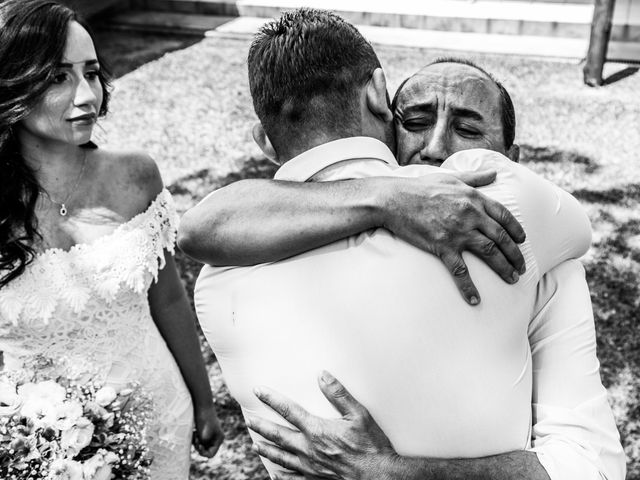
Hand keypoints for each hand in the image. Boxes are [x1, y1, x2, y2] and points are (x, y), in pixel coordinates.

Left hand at [193, 404, 224, 456]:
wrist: (202, 405)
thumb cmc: (204, 419)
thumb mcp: (203, 435)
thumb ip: (203, 444)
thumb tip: (201, 450)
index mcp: (219, 439)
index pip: (211, 454)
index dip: (203, 453)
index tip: (197, 446)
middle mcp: (216, 437)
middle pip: (207, 450)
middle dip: (200, 447)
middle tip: (195, 441)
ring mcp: (211, 434)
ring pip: (203, 445)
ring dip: (197, 443)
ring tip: (194, 435)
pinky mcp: (205, 430)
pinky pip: (200, 440)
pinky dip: (196, 438)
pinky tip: (194, 432)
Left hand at [247, 371, 395, 479]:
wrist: (379, 477)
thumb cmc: (371, 446)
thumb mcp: (359, 414)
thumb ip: (339, 394)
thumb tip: (322, 375)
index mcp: (316, 430)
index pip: (288, 410)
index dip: (271, 399)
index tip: (258, 390)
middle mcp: (308, 449)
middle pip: (278, 435)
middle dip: (261, 426)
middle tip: (248, 420)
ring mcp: (310, 468)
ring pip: (281, 457)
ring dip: (266, 450)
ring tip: (255, 444)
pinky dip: (280, 476)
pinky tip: (274, 474)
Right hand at [381, 170, 525, 304]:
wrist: (394, 199)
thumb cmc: (420, 187)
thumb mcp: (451, 177)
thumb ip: (475, 177)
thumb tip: (494, 172)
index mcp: (473, 198)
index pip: (503, 215)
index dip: (516, 229)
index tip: (522, 241)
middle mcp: (470, 215)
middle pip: (501, 237)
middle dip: (515, 254)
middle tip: (521, 267)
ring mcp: (457, 231)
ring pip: (489, 252)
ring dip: (504, 268)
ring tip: (512, 279)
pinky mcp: (442, 245)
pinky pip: (460, 270)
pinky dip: (469, 286)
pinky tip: (475, 299)